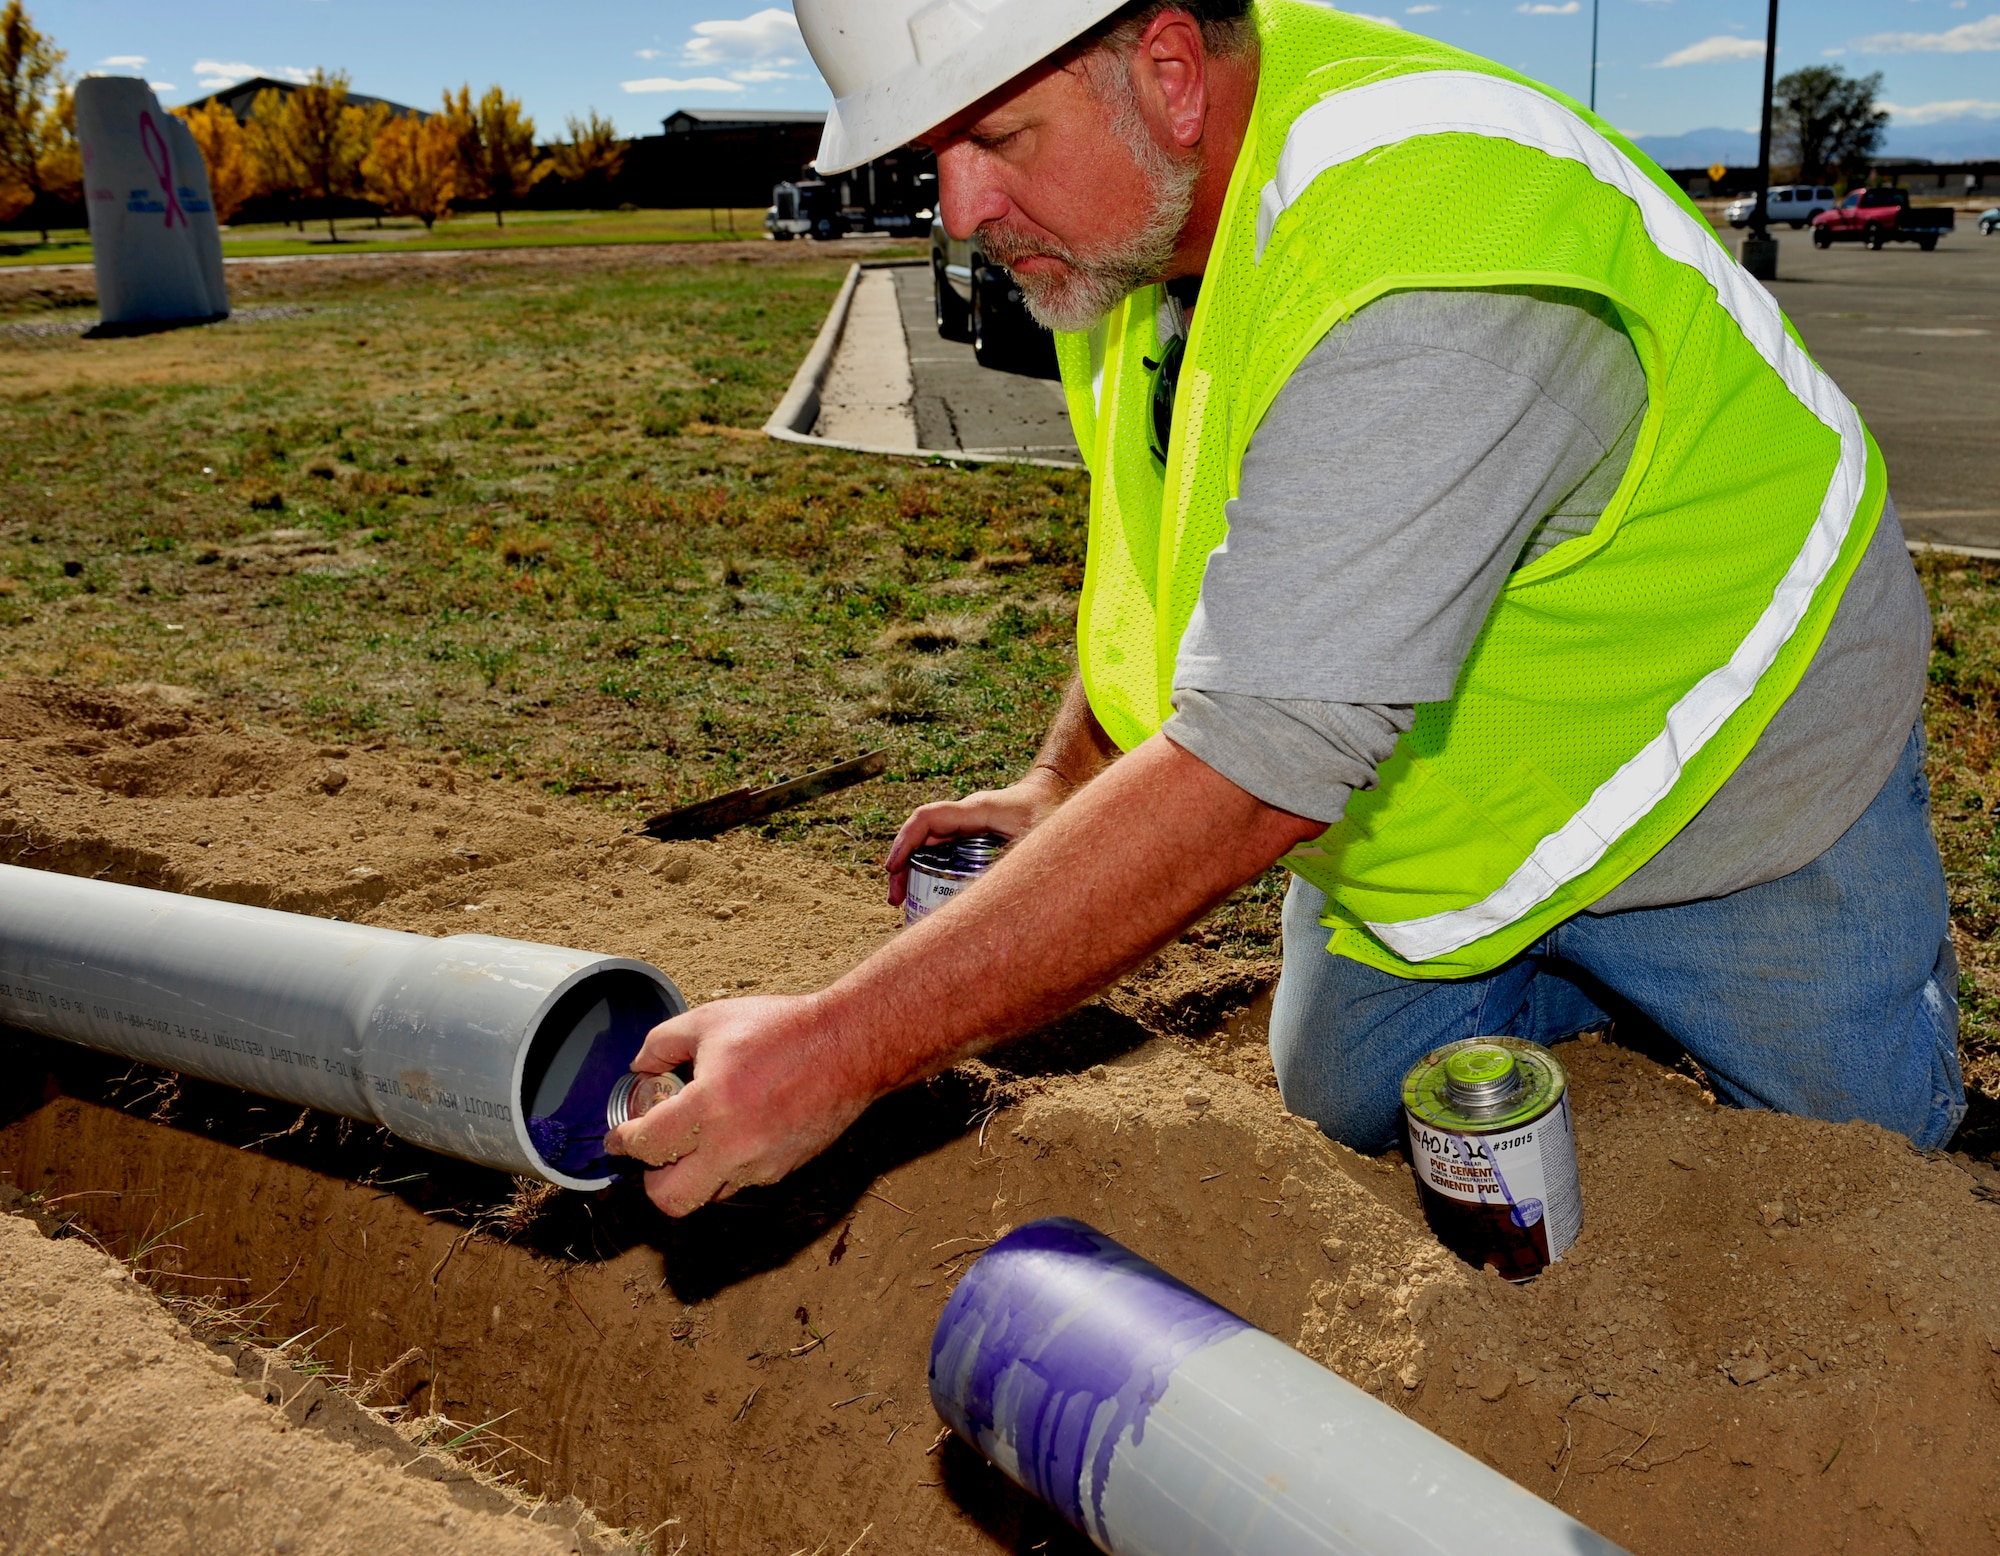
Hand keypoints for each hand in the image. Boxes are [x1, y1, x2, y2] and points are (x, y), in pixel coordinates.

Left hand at [602, 993, 876, 1217]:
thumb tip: (639, 1068)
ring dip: (694, 1172)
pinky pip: (740, 1180)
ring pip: (707, 1193)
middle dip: (653, 1179)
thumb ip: (662, 1044)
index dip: (623, 1142)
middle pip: (670, 1198)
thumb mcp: (711, 1020)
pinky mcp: (783, 1170)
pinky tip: (737, 1129)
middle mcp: (733, 1146)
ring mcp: (761, 1164)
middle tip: (655, 1151)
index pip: (646, 1145)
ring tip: (701, 1135)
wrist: (848, 1046)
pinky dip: (727, 1163)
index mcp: (710, 1105)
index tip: (619, 1138)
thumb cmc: (782, 1029)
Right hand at [885, 766, 1071, 906]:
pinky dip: (930, 870)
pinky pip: (943, 850)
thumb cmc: (1053, 810)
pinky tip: (930, 895)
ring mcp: (967, 825)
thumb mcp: (1041, 839)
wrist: (1058, 790)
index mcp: (977, 810)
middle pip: (920, 835)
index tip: (893, 868)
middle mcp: (966, 816)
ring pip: (929, 845)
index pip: (928, 819)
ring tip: (904, 903)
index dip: (905, 842)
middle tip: (895, 900)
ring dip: (912, 870)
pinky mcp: (973, 835)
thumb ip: (1024, 863)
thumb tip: (998, 900)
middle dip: (902, 865)